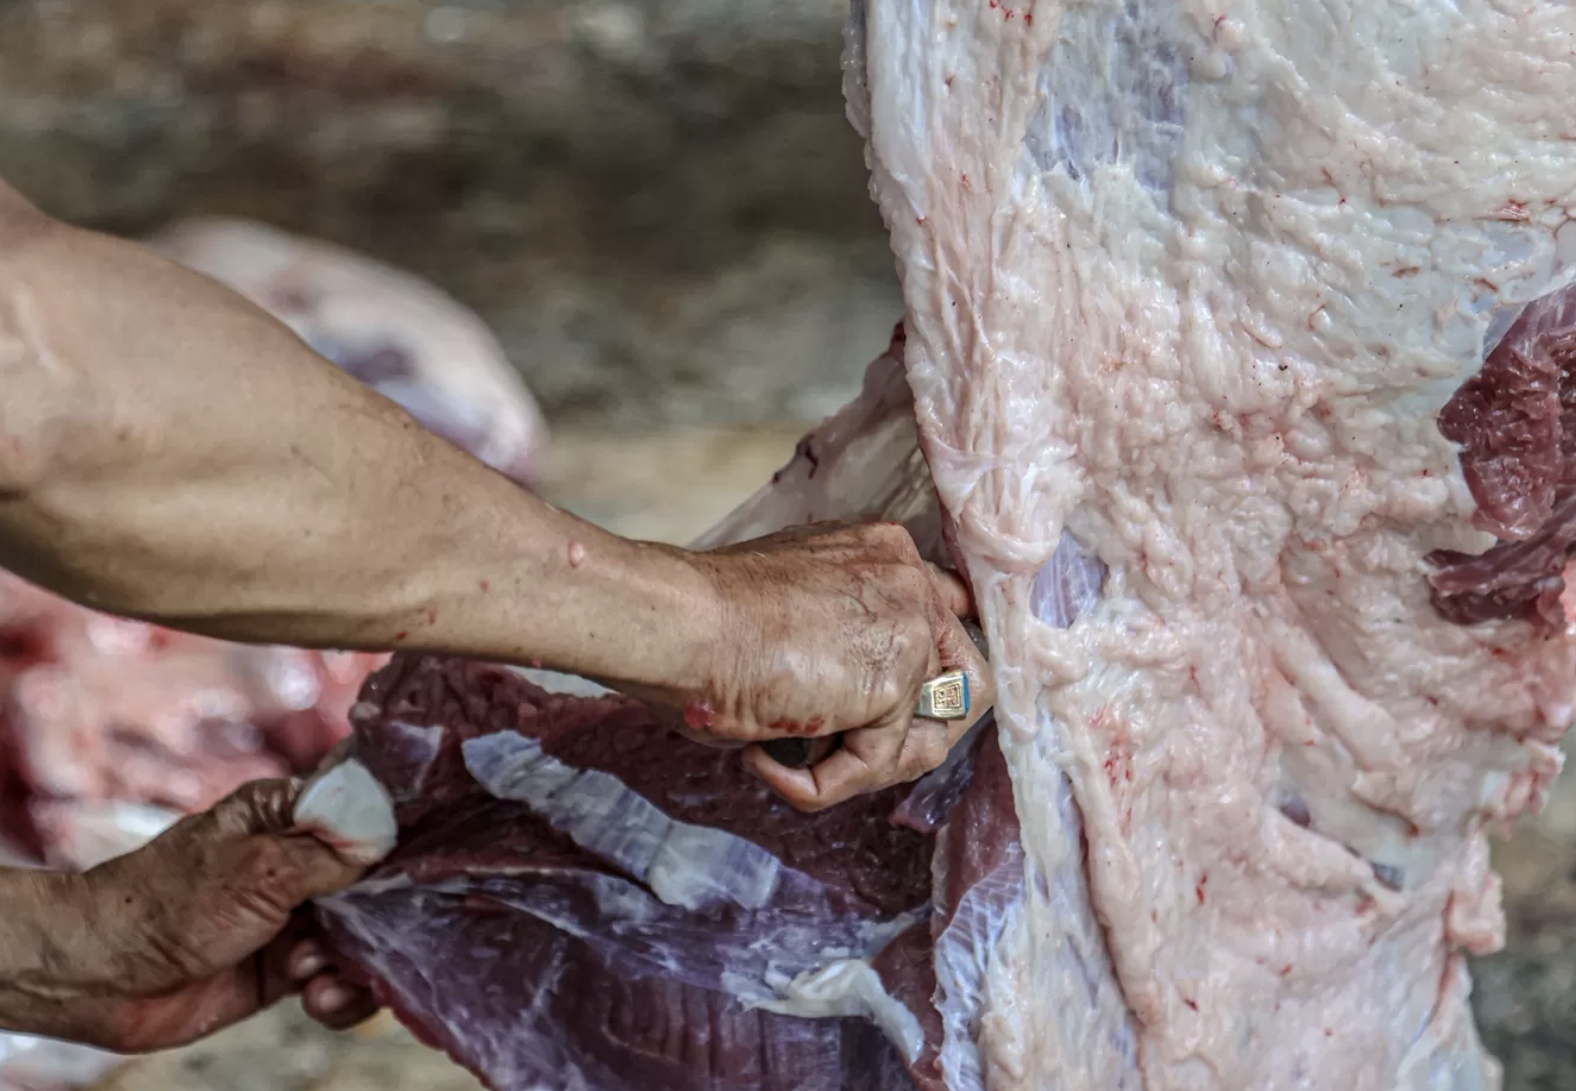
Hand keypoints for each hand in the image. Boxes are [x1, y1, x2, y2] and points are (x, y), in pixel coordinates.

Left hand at [0, 779, 380, 1052]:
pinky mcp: (290, 966)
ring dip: (355, 963)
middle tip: (373, 937)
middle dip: (384, 916)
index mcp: (292, 814)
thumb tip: (390, 835)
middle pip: (380, 880)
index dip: (402, 835)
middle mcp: (301, 861)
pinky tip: (314, 996)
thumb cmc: (167, 903)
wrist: (101, 979)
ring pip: (366, 936)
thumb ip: (330, 853)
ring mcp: (298, 915)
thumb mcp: (258, 869)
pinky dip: (339, 993)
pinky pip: (341, 978)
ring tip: (316, 975)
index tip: (430, 864)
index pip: (368, 811)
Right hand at [666, 521, 993, 810]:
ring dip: (862, 766)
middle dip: (908, 731)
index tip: (877, 713)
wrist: (680, 622)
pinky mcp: (894, 683)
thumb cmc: (701, 621)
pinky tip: (767, 763)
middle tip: (837, 751)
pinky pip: (876, 764)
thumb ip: (834, 644)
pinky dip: (821, 784)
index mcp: (880, 552)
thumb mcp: (790, 619)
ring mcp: (909, 627)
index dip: (919, 674)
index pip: (942, 616)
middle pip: (962, 677)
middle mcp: (908, 580)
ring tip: (792, 761)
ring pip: (929, 733)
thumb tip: (849, 712)